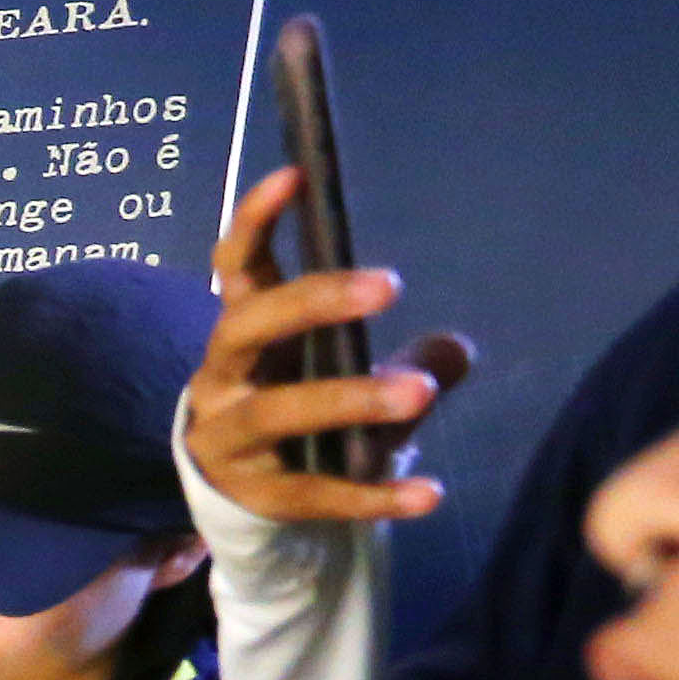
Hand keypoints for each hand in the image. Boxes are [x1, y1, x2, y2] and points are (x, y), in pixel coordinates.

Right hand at [184, 166, 473, 526]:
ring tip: (420, 393)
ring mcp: (230, 441)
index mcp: (241, 333)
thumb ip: (407, 357)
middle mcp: (221, 380)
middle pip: (246, 328)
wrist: (247, 502)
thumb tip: (457, 350)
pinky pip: (315, 492)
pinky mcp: (257, 497)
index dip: (256, 222)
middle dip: (311, 303)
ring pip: (277, 412)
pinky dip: (373, 493)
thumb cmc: (298, 412)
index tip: (295, 177)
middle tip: (387, 286)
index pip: (235, 267)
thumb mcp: (346, 375)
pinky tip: (431, 494)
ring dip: (350, 397)